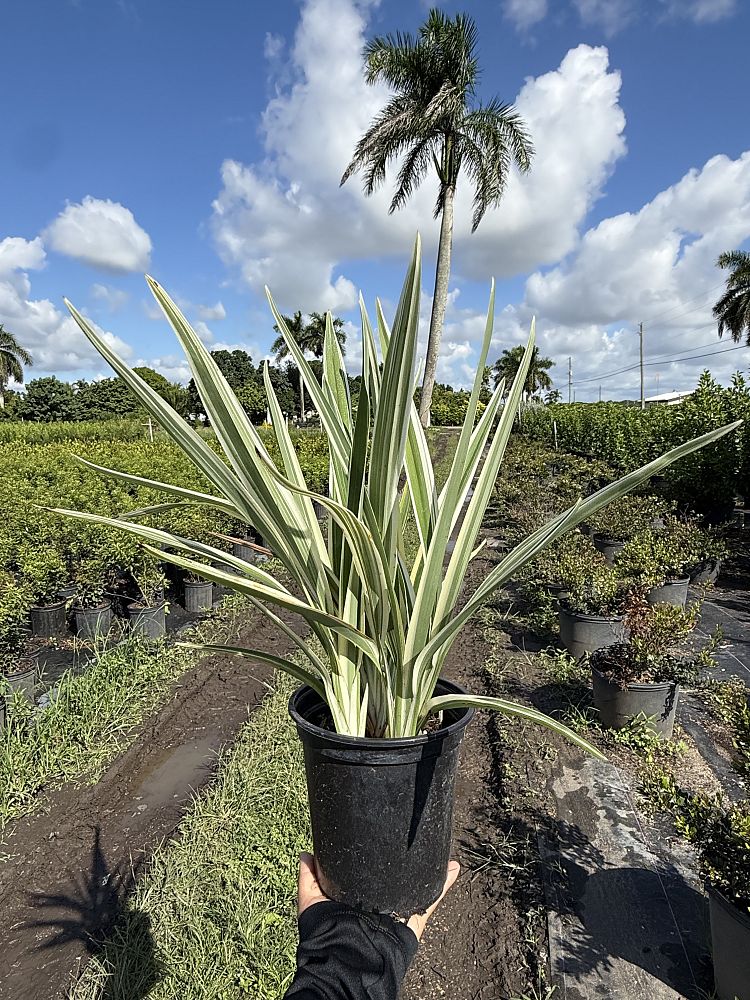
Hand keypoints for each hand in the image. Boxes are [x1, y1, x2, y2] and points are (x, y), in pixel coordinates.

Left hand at [296, 852, 459, 941]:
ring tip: (440, 851)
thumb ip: (309, 878)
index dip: (376, 860)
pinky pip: (430, 900)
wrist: (348, 961)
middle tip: (413, 839)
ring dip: (428, 870)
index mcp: (358, 900)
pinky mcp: (412, 920)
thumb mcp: (312, 902)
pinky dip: (443, 885)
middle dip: (405, 863)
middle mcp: (379, 904)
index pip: (369, 876)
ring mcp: (397, 911)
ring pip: (416, 887)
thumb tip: (305, 852)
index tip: (383, 836)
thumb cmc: (328, 935)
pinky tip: (453, 868)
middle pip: (396, 880)